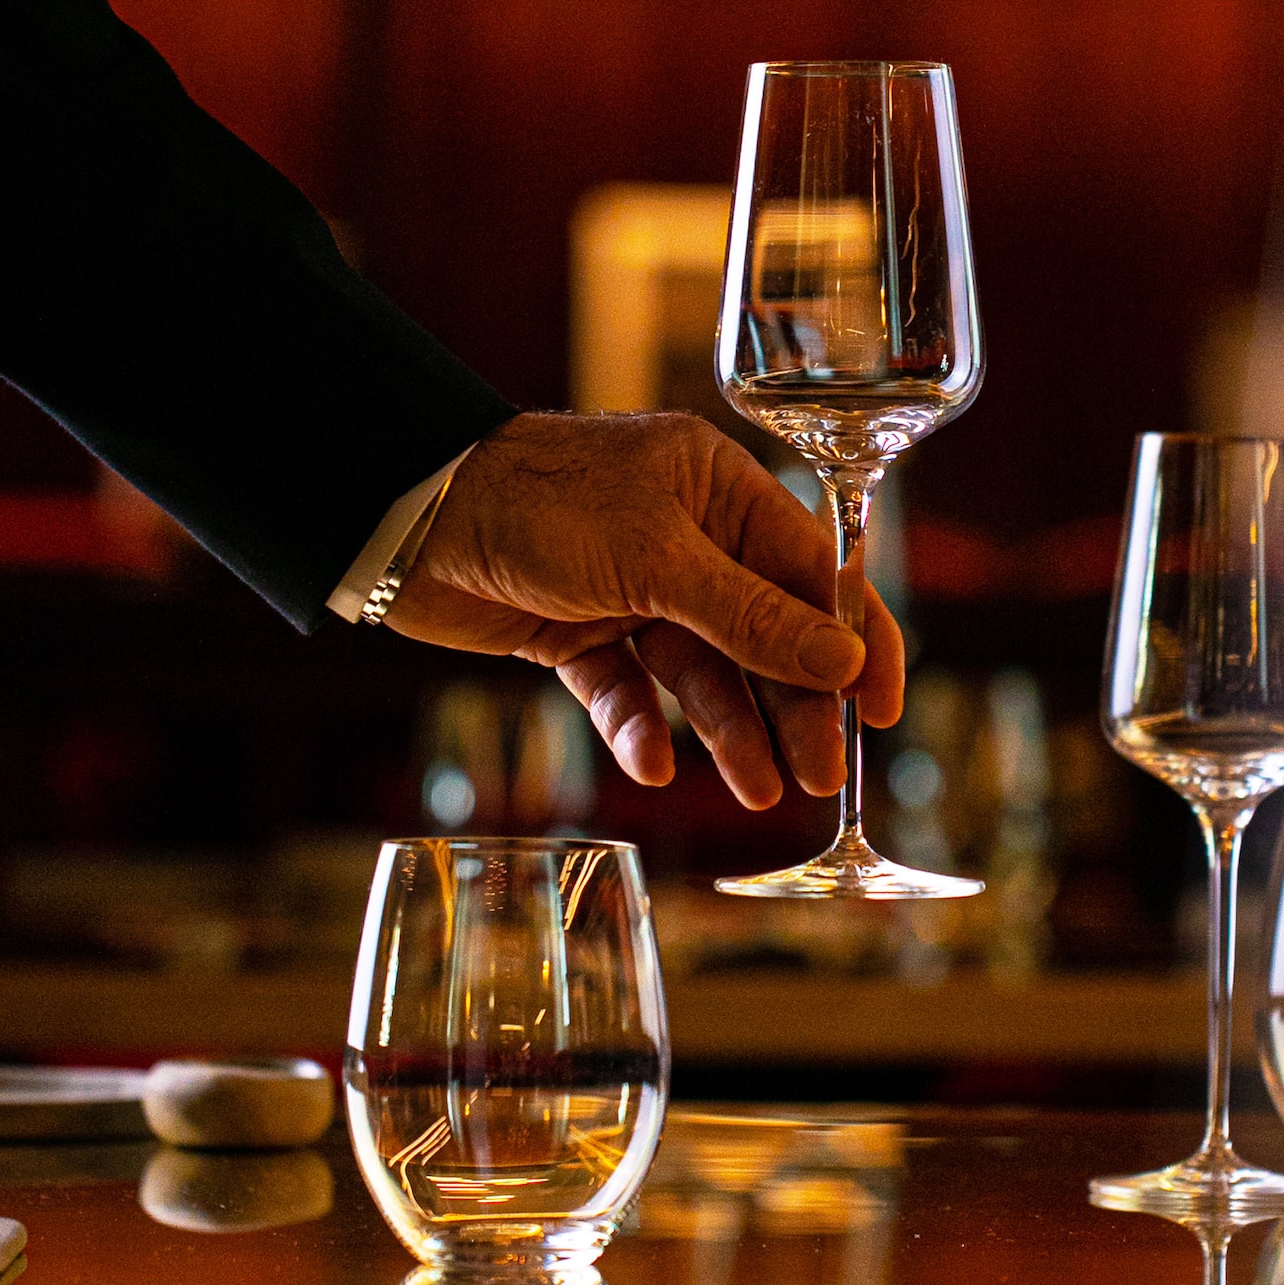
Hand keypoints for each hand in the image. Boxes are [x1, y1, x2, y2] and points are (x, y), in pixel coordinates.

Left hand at [385, 411, 905, 808]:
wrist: (403, 517)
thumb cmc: (538, 503)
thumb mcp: (658, 560)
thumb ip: (751, 617)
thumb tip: (844, 663)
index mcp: (719, 491)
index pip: (814, 573)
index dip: (854, 642)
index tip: (880, 709)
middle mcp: (685, 538)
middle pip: (764, 635)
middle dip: (792, 706)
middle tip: (818, 777)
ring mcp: (631, 589)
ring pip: (701, 672)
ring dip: (730, 731)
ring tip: (761, 793)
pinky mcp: (577, 633)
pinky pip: (627, 691)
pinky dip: (642, 729)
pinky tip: (656, 766)